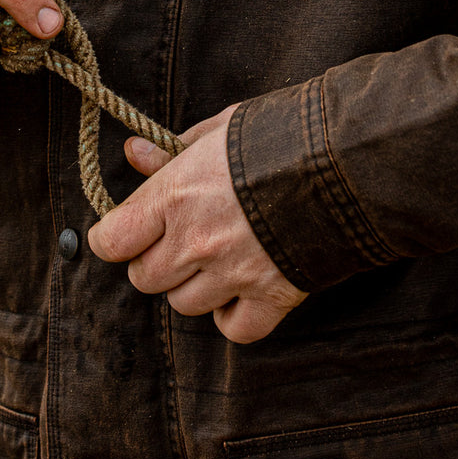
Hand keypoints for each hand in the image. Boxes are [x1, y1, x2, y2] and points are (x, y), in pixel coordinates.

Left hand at [88, 108, 307, 343]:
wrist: (345, 159)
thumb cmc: (277, 136)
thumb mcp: (218, 129)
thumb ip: (171, 150)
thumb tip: (135, 153)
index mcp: (175, 195)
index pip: (112, 240)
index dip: (115, 238)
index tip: (126, 232)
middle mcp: (195, 240)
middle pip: (144, 278)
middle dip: (156, 261)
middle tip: (181, 240)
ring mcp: (232, 274)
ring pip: (183, 305)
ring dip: (194, 287)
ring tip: (219, 258)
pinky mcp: (271, 298)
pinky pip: (233, 329)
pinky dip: (233, 315)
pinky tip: (243, 290)